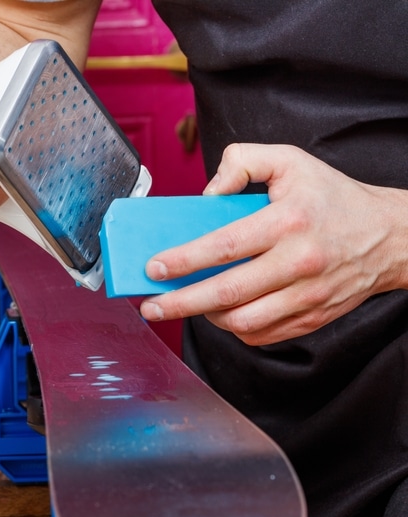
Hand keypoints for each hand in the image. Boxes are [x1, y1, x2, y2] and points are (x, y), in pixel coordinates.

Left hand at [139, 143, 407, 345]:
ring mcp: (307, 296)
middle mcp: (299, 263)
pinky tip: (221, 314)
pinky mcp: (312, 319)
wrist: (391, 237)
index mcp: (288, 222)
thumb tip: (207, 193)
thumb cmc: (334, 199)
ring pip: (242, 321)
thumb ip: (243, 162)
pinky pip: (261, 335)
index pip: (225, 246)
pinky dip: (234, 329)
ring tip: (185, 306)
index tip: (154, 268)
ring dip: (205, 318)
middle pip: (227, 293)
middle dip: (180, 303)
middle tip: (151, 306)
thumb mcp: (292, 161)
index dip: (184, 260)